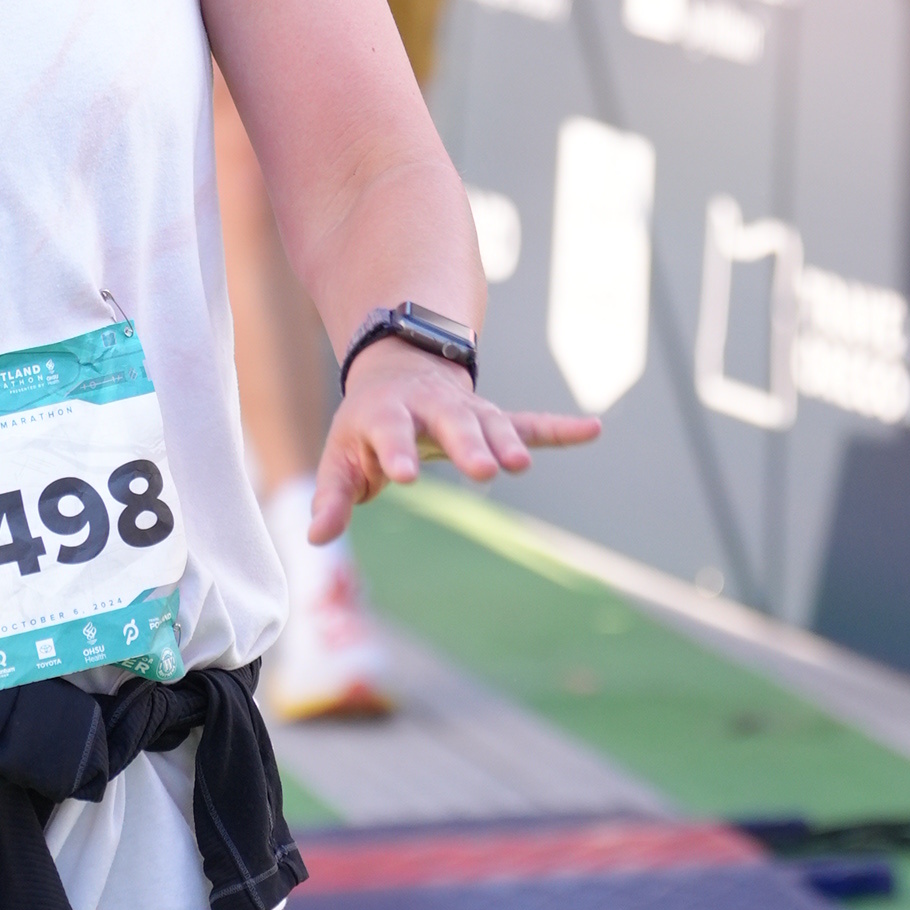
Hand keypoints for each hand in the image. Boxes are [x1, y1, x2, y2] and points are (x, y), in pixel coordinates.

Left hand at [310, 346, 596, 532]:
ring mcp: (467, 411)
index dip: (397, 453)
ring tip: (521, 464)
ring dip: (509, 443)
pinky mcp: (494, 419)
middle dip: (469, 446)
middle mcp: (431, 407)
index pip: (391, 434)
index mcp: (387, 415)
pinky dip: (559, 429)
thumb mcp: (339, 456)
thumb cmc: (365, 427)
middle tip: (485, 471)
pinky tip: (592, 429)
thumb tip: (317, 538)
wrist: (399, 370)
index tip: (406, 477)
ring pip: (492, 424)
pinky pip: (529, 423)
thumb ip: (332, 498)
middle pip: (452, 424)